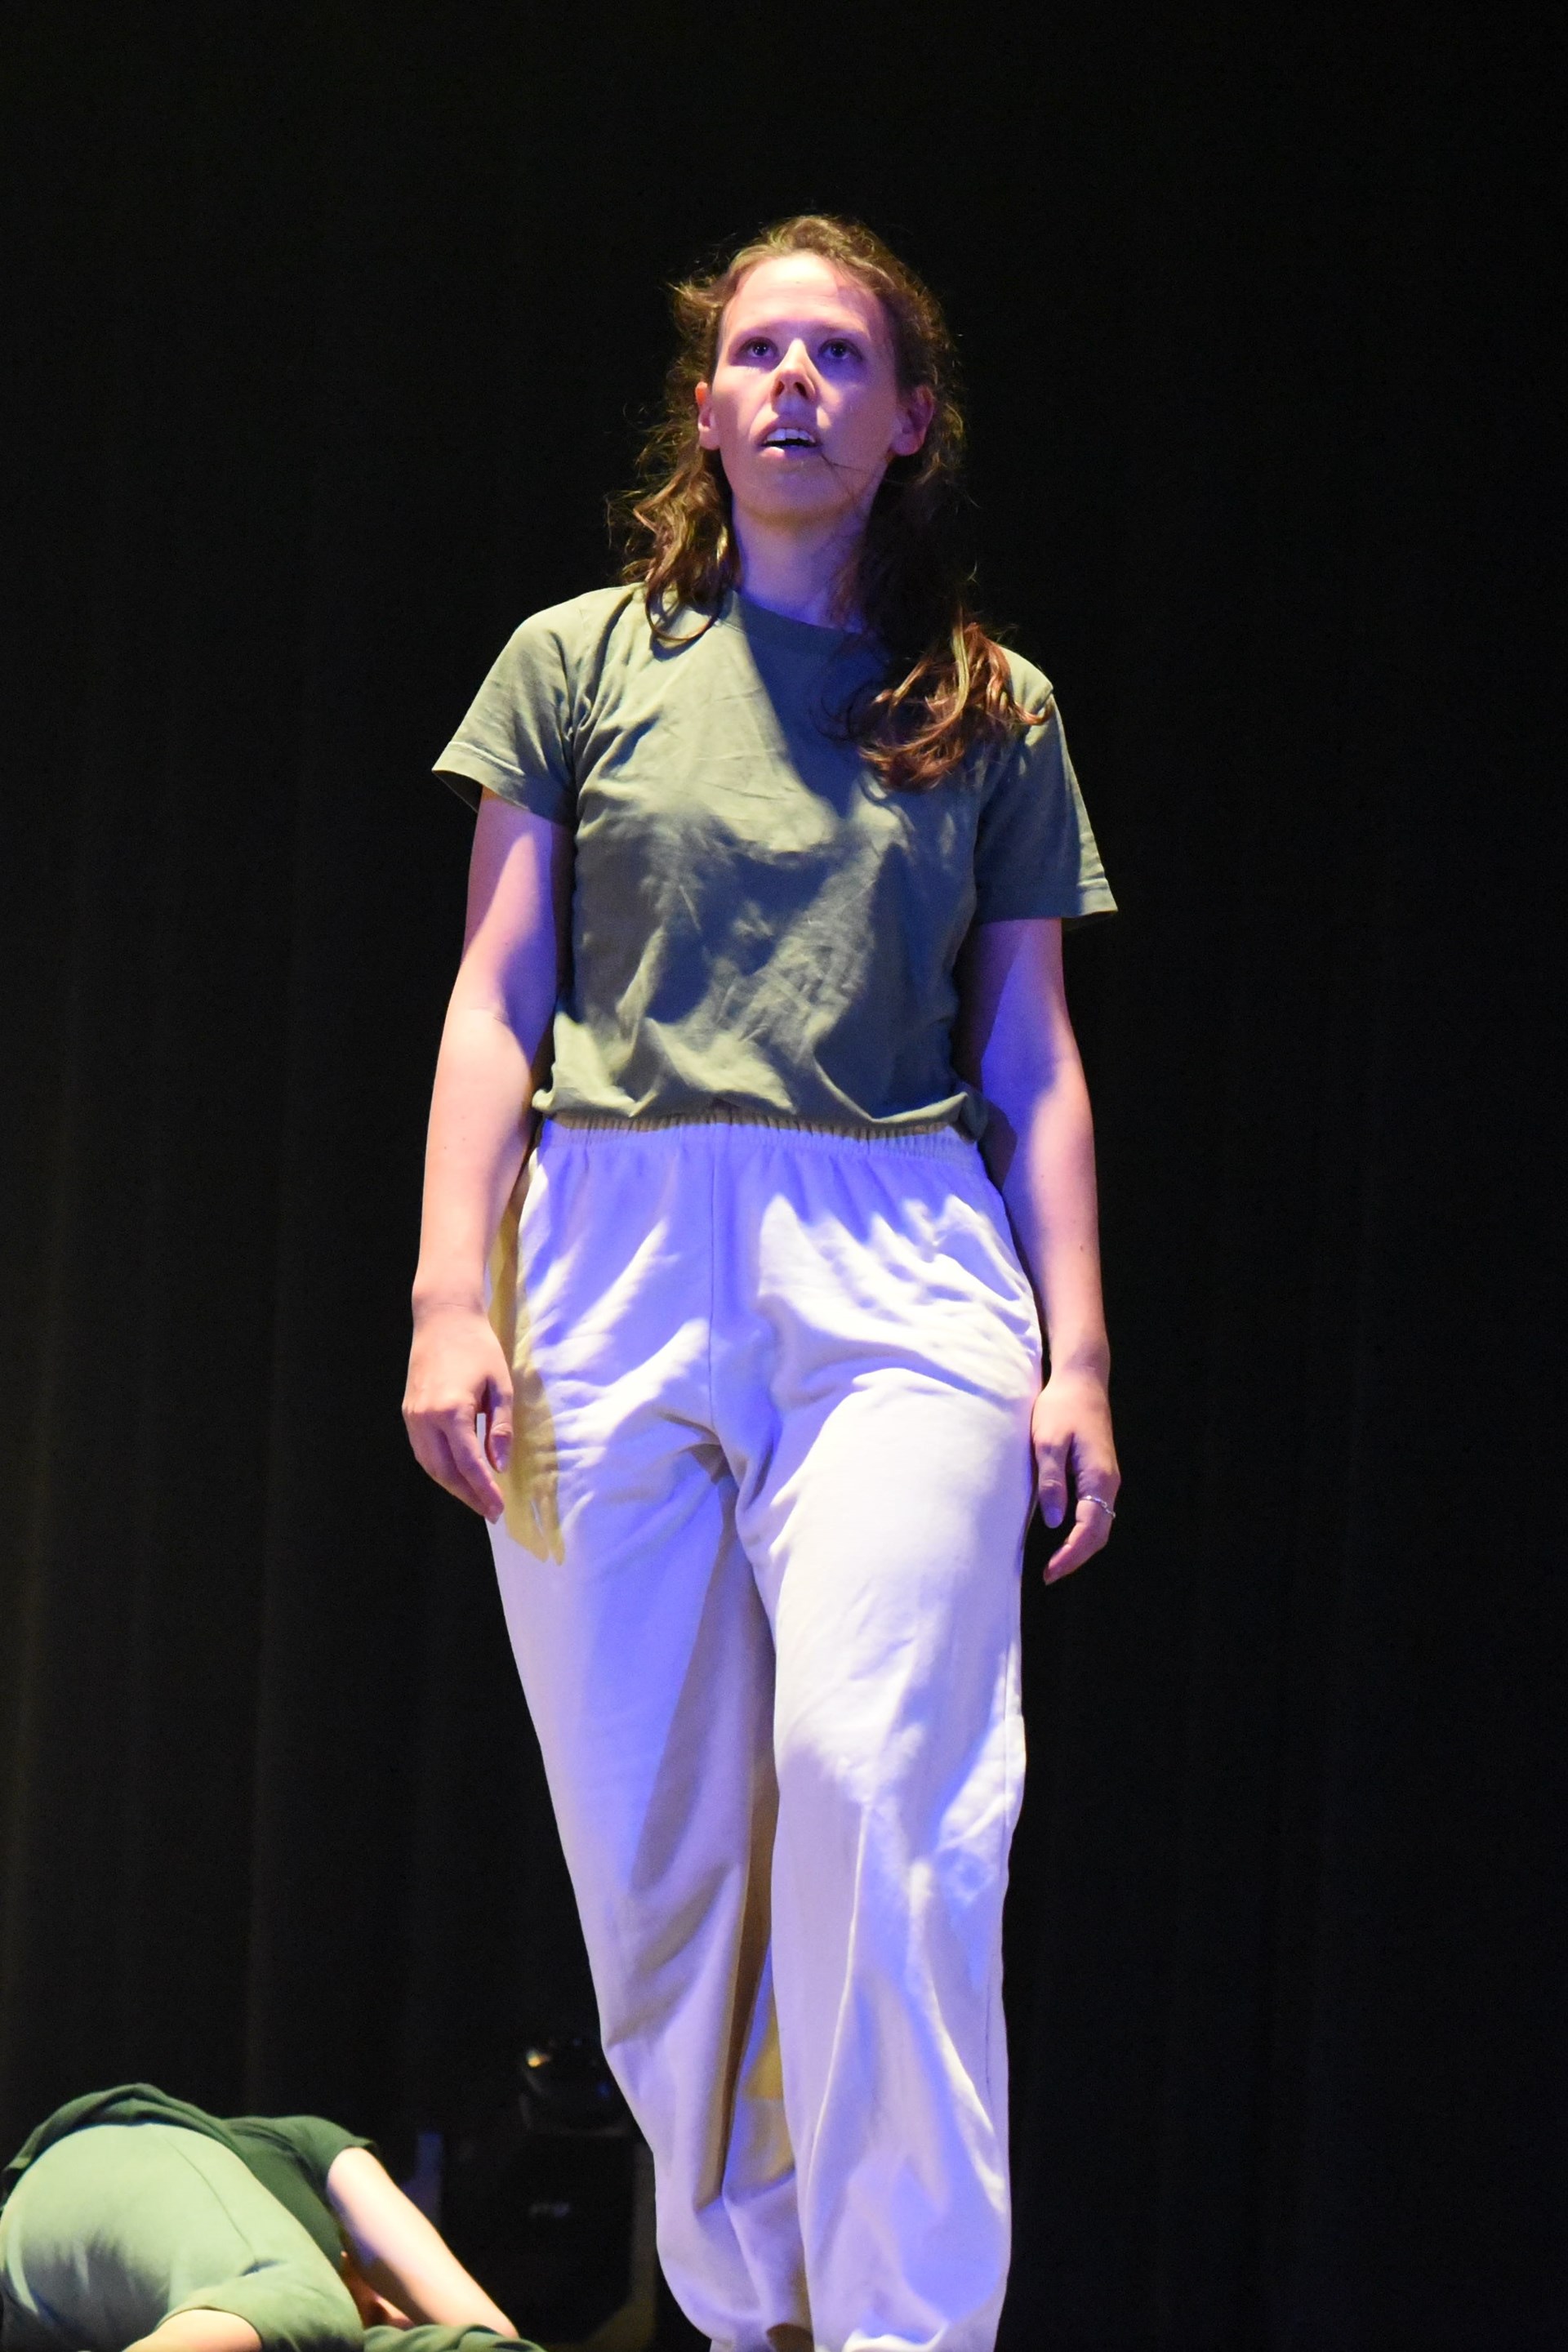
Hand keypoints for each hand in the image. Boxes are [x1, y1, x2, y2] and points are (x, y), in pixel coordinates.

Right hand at [403, 1302, 513, 1521]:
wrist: (443, 1318)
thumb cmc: (478, 1347)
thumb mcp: (500, 1386)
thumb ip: (500, 1428)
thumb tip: (498, 1466)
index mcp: (451, 1411)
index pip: (469, 1463)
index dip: (484, 1490)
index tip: (498, 1509)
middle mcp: (426, 1418)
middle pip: (445, 1471)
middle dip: (468, 1495)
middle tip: (490, 1511)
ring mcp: (413, 1416)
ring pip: (430, 1465)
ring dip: (452, 1486)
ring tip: (476, 1498)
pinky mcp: (409, 1412)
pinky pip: (422, 1451)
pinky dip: (439, 1468)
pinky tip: (457, 1474)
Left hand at [1031, 1368, 1118, 1582]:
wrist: (1081, 1381)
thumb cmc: (1061, 1407)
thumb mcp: (1047, 1442)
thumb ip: (1051, 1482)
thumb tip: (1054, 1522)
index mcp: (1098, 1478)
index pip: (1089, 1530)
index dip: (1070, 1556)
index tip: (1050, 1572)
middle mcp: (1108, 1483)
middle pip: (1099, 1534)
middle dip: (1076, 1558)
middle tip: (1049, 1575)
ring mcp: (1106, 1479)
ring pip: (1100, 1524)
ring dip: (1080, 1547)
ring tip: (1055, 1563)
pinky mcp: (1099, 1474)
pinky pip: (1095, 1512)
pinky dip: (1082, 1531)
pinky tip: (1064, 1536)